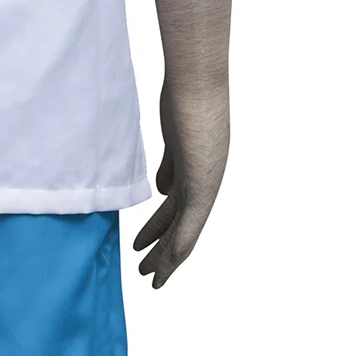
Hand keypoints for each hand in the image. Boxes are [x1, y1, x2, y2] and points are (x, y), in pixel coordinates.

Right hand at [131, 78, 228, 289]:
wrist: (196, 79)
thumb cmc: (185, 96)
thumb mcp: (174, 138)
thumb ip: (170, 166)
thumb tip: (162, 190)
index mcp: (199, 170)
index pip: (180, 211)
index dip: (164, 233)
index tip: (147, 248)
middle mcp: (207, 180)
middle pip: (182, 227)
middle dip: (163, 252)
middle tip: (148, 273)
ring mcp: (206, 182)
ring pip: (185, 231)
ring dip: (166, 256)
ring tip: (148, 276)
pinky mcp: (203, 181)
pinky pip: (189, 222)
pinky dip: (179, 245)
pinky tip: (168, 264)